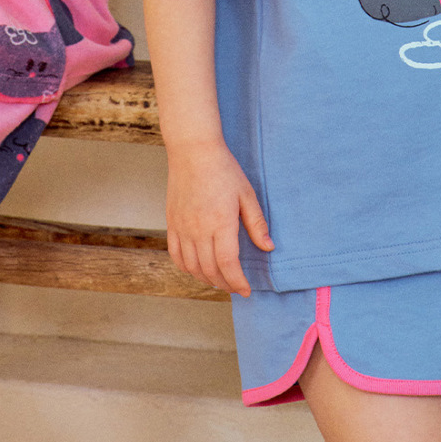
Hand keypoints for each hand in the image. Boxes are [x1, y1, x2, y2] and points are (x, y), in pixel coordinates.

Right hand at [165, 141, 273, 296]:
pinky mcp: (172, 224)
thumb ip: (256, 224)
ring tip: (220, 280)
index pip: (228, 264)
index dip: (238, 282)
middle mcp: (199, 230)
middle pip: (210, 270)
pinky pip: (176, 255)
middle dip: (225, 283)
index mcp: (221, 223)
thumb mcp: (247, 194)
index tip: (246, 289)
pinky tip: (197, 269)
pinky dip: (187, 268)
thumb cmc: (223, 169)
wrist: (193, 152)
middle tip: (236, 286)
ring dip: (207, 279)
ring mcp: (183, 228)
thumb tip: (268, 247)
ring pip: (192, 267)